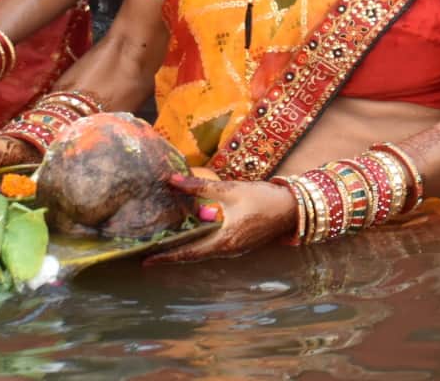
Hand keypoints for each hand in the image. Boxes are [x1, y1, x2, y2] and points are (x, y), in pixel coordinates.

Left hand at [147, 174, 295, 262]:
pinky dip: (198, 243)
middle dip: (171, 254)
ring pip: (203, 251)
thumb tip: (171, 180)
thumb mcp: (229, 189)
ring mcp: (234, 249)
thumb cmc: (262, 199)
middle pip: (193, 255)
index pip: (189, 253)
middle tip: (148, 252)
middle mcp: (227, 250)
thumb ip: (199, 186)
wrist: (292, 208)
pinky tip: (190, 234)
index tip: (147, 261)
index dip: (167, 257)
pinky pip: (213, 246)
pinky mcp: (239, 243)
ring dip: (184, 249)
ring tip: (164, 244)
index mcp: (223, 241)